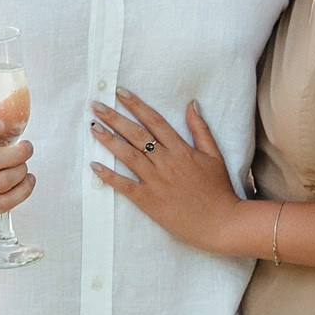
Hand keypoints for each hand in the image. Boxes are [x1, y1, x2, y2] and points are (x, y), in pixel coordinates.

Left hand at [88, 92, 249, 254]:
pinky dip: (109, 176)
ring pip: (128, 155)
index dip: (136, 105)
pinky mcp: (149, 200)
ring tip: (93, 127)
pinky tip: (94, 165)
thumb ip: (200, 129)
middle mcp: (166, 162)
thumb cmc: (218, 189)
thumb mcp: (214, 155)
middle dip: (114, 117)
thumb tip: (191, 104)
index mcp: (181, 150)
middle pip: (136, 134)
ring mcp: (156, 181)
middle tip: (96, 105)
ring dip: (109, 140)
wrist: (221, 222)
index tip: (120, 92)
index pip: (154, 121)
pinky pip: (125, 185)